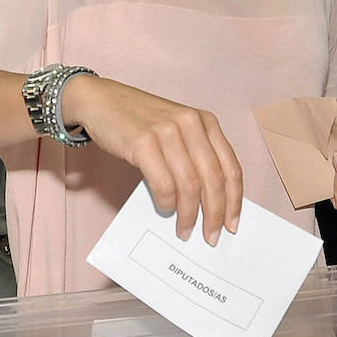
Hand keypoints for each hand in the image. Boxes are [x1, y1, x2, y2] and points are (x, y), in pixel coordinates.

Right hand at [63, 76, 241, 245]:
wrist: (101, 100)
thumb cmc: (140, 120)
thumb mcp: (177, 130)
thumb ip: (195, 156)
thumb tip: (211, 201)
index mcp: (206, 122)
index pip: (230, 168)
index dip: (234, 201)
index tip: (232, 224)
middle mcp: (191, 124)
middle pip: (213, 180)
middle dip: (215, 214)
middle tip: (210, 236)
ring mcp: (167, 132)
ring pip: (190, 185)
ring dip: (189, 215)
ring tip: (184, 230)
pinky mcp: (143, 142)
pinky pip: (163, 184)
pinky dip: (166, 203)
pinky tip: (165, 209)